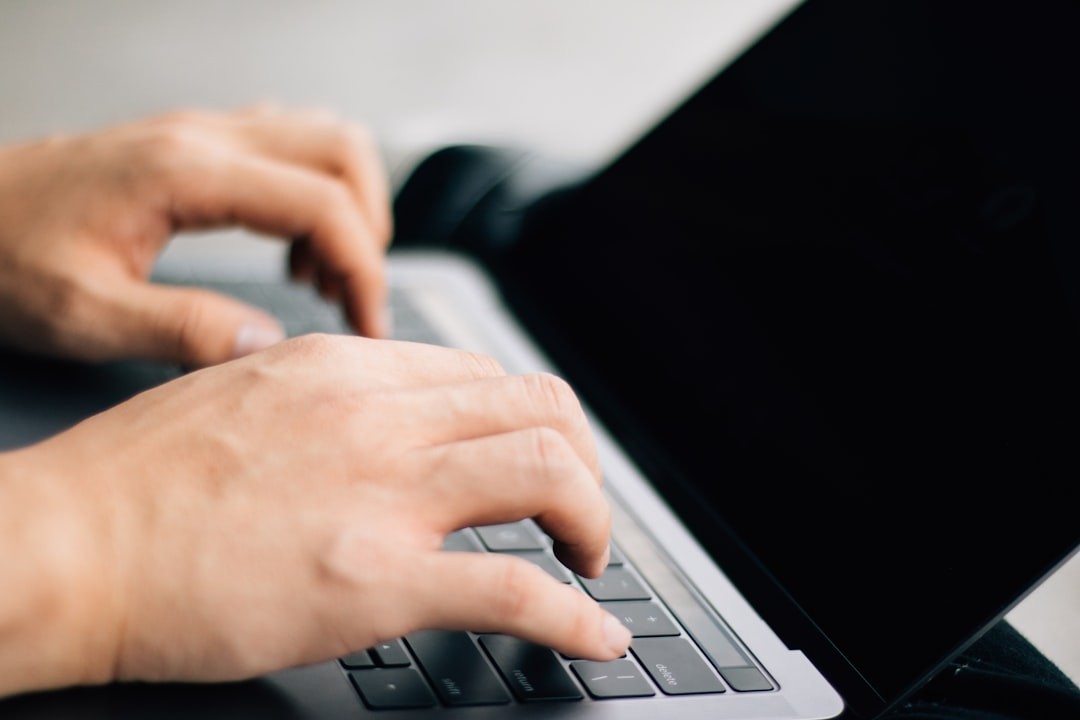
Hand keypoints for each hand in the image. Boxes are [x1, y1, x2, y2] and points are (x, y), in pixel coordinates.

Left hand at [0, 106, 391, 367]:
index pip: (320, 201)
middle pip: (342, 152)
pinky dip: (317, 194)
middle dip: (368, 230)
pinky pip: (290, 146)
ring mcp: (202, 132)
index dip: (363, 267)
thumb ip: (181, 329)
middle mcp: (203, 136)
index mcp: (184, 172)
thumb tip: (267, 345)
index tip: (366, 325)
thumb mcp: (82, 312)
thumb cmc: (3, 254)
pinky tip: (288, 247)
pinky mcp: (197, 144)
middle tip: (351, 299)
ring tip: (320, 275)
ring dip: (347, 206)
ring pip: (323, 138)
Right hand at [0, 334, 630, 696]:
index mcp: (344, 369)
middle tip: (576, 506)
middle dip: (581, 460)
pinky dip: (573, 615)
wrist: (64, 545)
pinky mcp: (376, 580)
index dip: (527, 418)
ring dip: (593, 520)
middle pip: (538, 408)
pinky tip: (593, 634)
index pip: (480, 374)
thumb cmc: (132, 482)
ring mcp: (383, 493)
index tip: (534, 453)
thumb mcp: (240, 394)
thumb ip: (321, 400)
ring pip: (550, 474)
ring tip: (588, 559)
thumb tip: (377, 421)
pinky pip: (515, 589)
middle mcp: (378, 415)